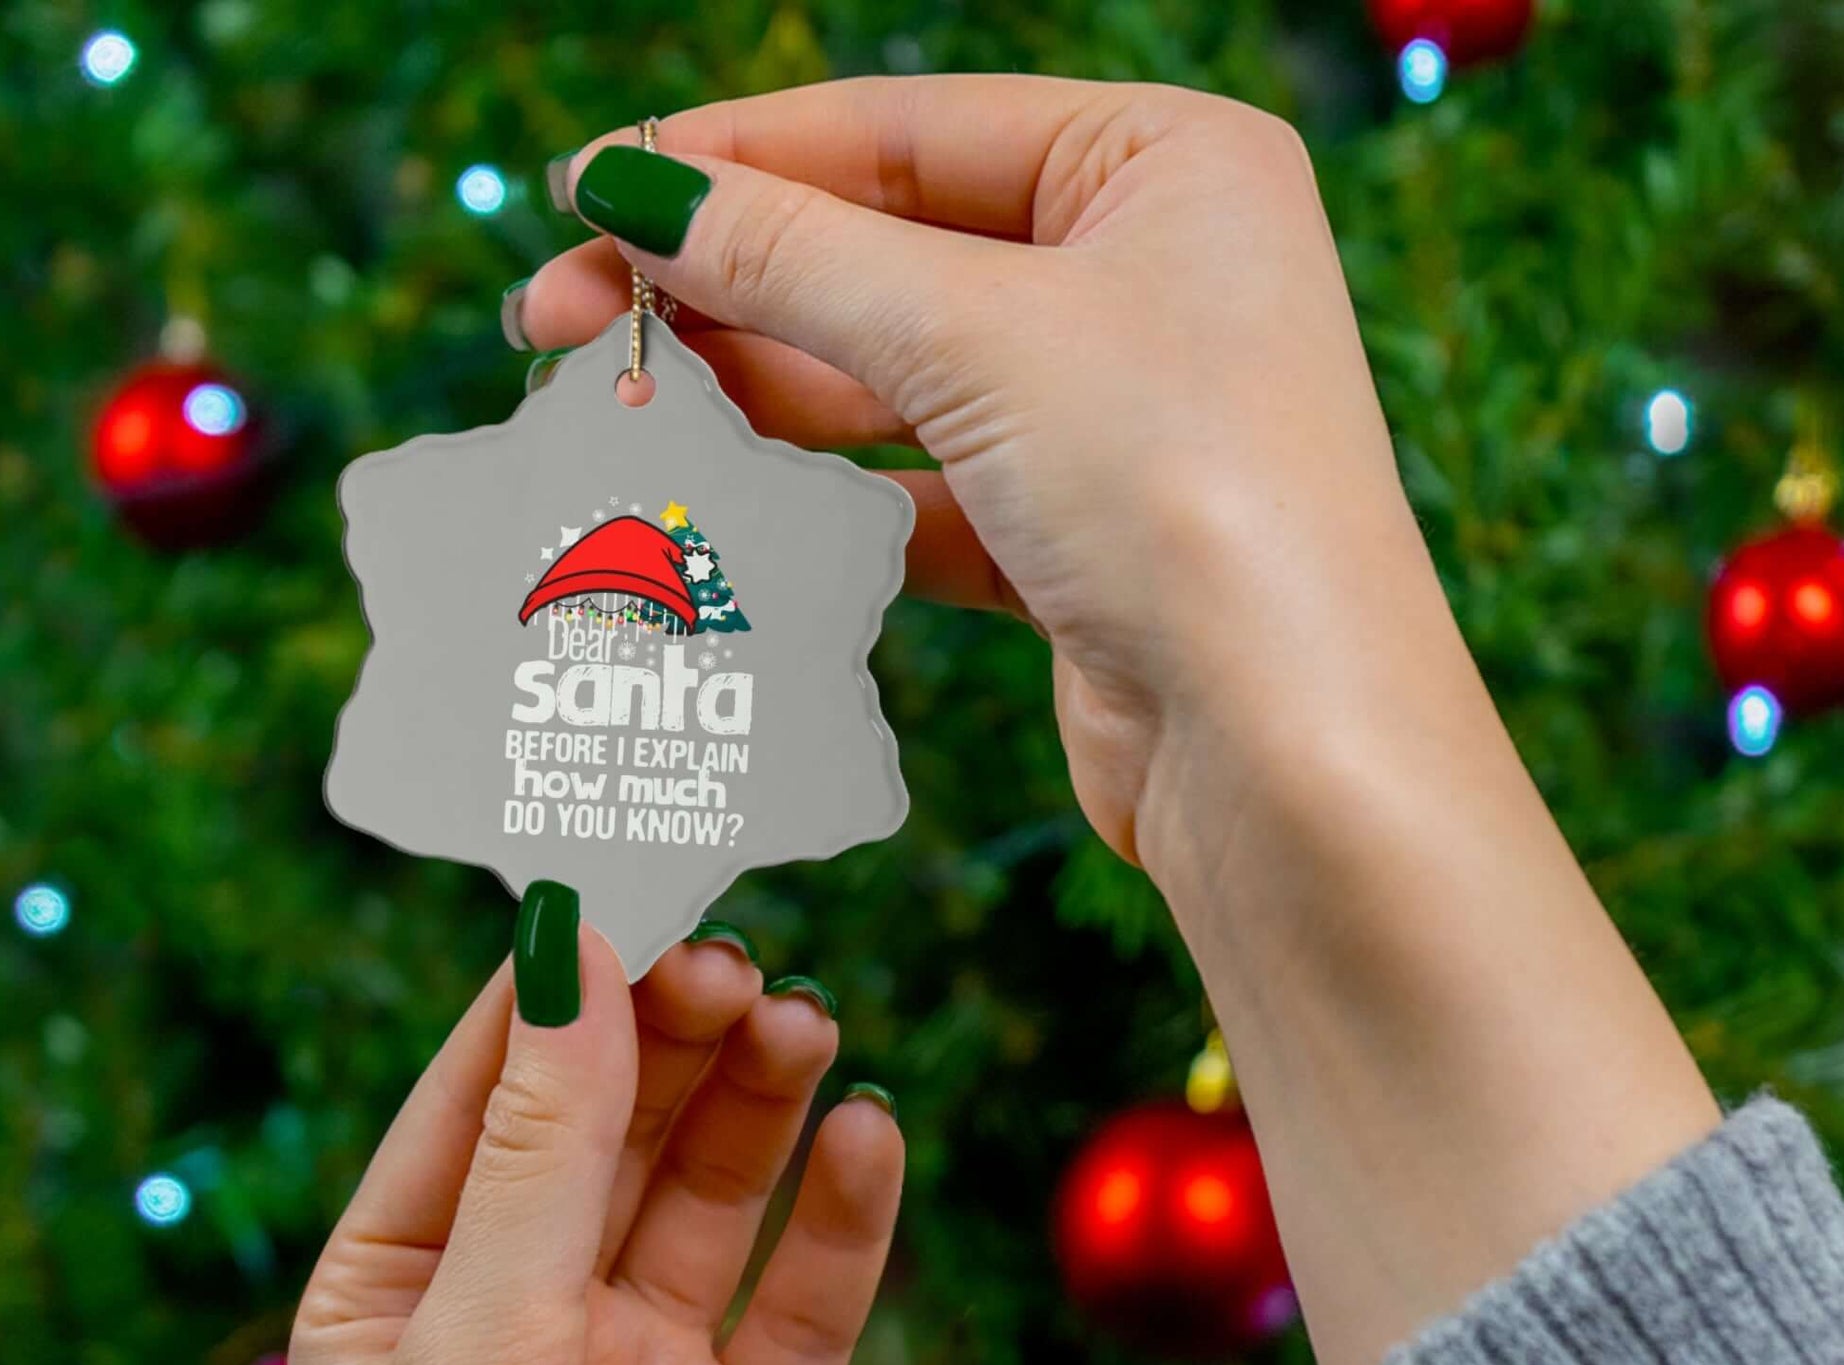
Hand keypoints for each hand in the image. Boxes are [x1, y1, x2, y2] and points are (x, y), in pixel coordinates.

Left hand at [292, 921, 901, 1364]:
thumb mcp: (480, 1348)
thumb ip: (540, 1148)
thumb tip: (571, 948)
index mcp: (404, 1292)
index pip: (485, 1092)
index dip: (560, 987)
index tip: (636, 882)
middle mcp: (525, 1320)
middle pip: (612, 1127)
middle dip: (673, 1036)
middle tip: (741, 960)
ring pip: (714, 1193)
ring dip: (761, 1103)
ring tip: (809, 1023)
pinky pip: (807, 1296)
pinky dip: (843, 1215)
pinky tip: (870, 1136)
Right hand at [518, 76, 1421, 862]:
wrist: (1287, 754)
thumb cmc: (1183, 496)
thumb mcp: (975, 337)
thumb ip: (793, 257)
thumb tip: (630, 188)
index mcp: (1165, 164)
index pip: (906, 132)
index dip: (733, 160)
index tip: (584, 192)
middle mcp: (1150, 277)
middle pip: (888, 255)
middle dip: (723, 288)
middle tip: (556, 323)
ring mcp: (1115, 416)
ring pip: (896, 381)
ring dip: (758, 395)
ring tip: (616, 411)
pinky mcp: (1080, 542)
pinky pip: (924, 493)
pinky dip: (829, 501)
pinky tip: (729, 504)